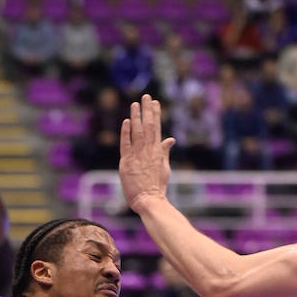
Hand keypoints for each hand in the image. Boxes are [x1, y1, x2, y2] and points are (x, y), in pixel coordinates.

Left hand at [119, 94, 174, 211]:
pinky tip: (126, 121)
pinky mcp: (127, 162)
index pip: (157, 128)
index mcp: (157, 151)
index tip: (155, 102)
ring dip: (136, 117)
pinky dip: (126, 133)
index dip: (156, 114)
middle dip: (147, 110)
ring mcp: (138, 156)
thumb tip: (171, 139)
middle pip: (148, 126)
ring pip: (137, 132)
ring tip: (136, 103)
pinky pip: (126, 144)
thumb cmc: (156, 186)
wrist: (149, 200)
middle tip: (146, 96)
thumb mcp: (164, 167)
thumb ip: (165, 151)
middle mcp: (148, 150)